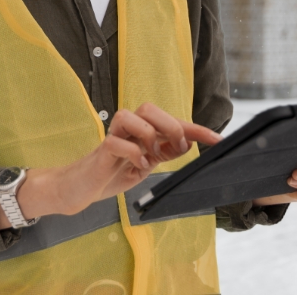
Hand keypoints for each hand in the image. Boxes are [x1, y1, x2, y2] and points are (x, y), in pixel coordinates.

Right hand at [0, 102, 221, 227]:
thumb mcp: (144, 164)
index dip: (197, 128)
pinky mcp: (101, 151)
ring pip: (133, 115)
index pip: (172, 122)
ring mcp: (113, 137)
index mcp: (142, 131)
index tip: (218, 139)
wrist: (77, 189)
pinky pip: (117, 141)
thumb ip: (163, 152)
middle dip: (171, 125)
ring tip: (153, 156)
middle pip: (150, 108)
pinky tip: (138, 166)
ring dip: (150, 135)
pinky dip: (134, 153)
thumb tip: (188, 142)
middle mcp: (128, 128)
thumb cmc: (111, 174)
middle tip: (177, 147)